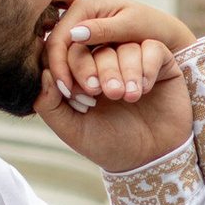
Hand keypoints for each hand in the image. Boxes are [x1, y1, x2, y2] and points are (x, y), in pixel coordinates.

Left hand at [39, 0, 196, 169]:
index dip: (70, 66)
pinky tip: (143, 90)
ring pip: (125, 45)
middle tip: (107, 94)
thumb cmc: (108, 145)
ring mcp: (135, 60)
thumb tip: (43, 74)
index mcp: (83, 74)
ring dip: (125, 71)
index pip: (70, 51)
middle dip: (99, 69)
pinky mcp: (161, 63)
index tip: (74, 94)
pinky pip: (152, 48)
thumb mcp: (73, 130)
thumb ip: (50, 105)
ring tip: (126, 97)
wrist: (150, 160)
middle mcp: (108, 62)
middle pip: (97, 44)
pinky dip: (145, 67)